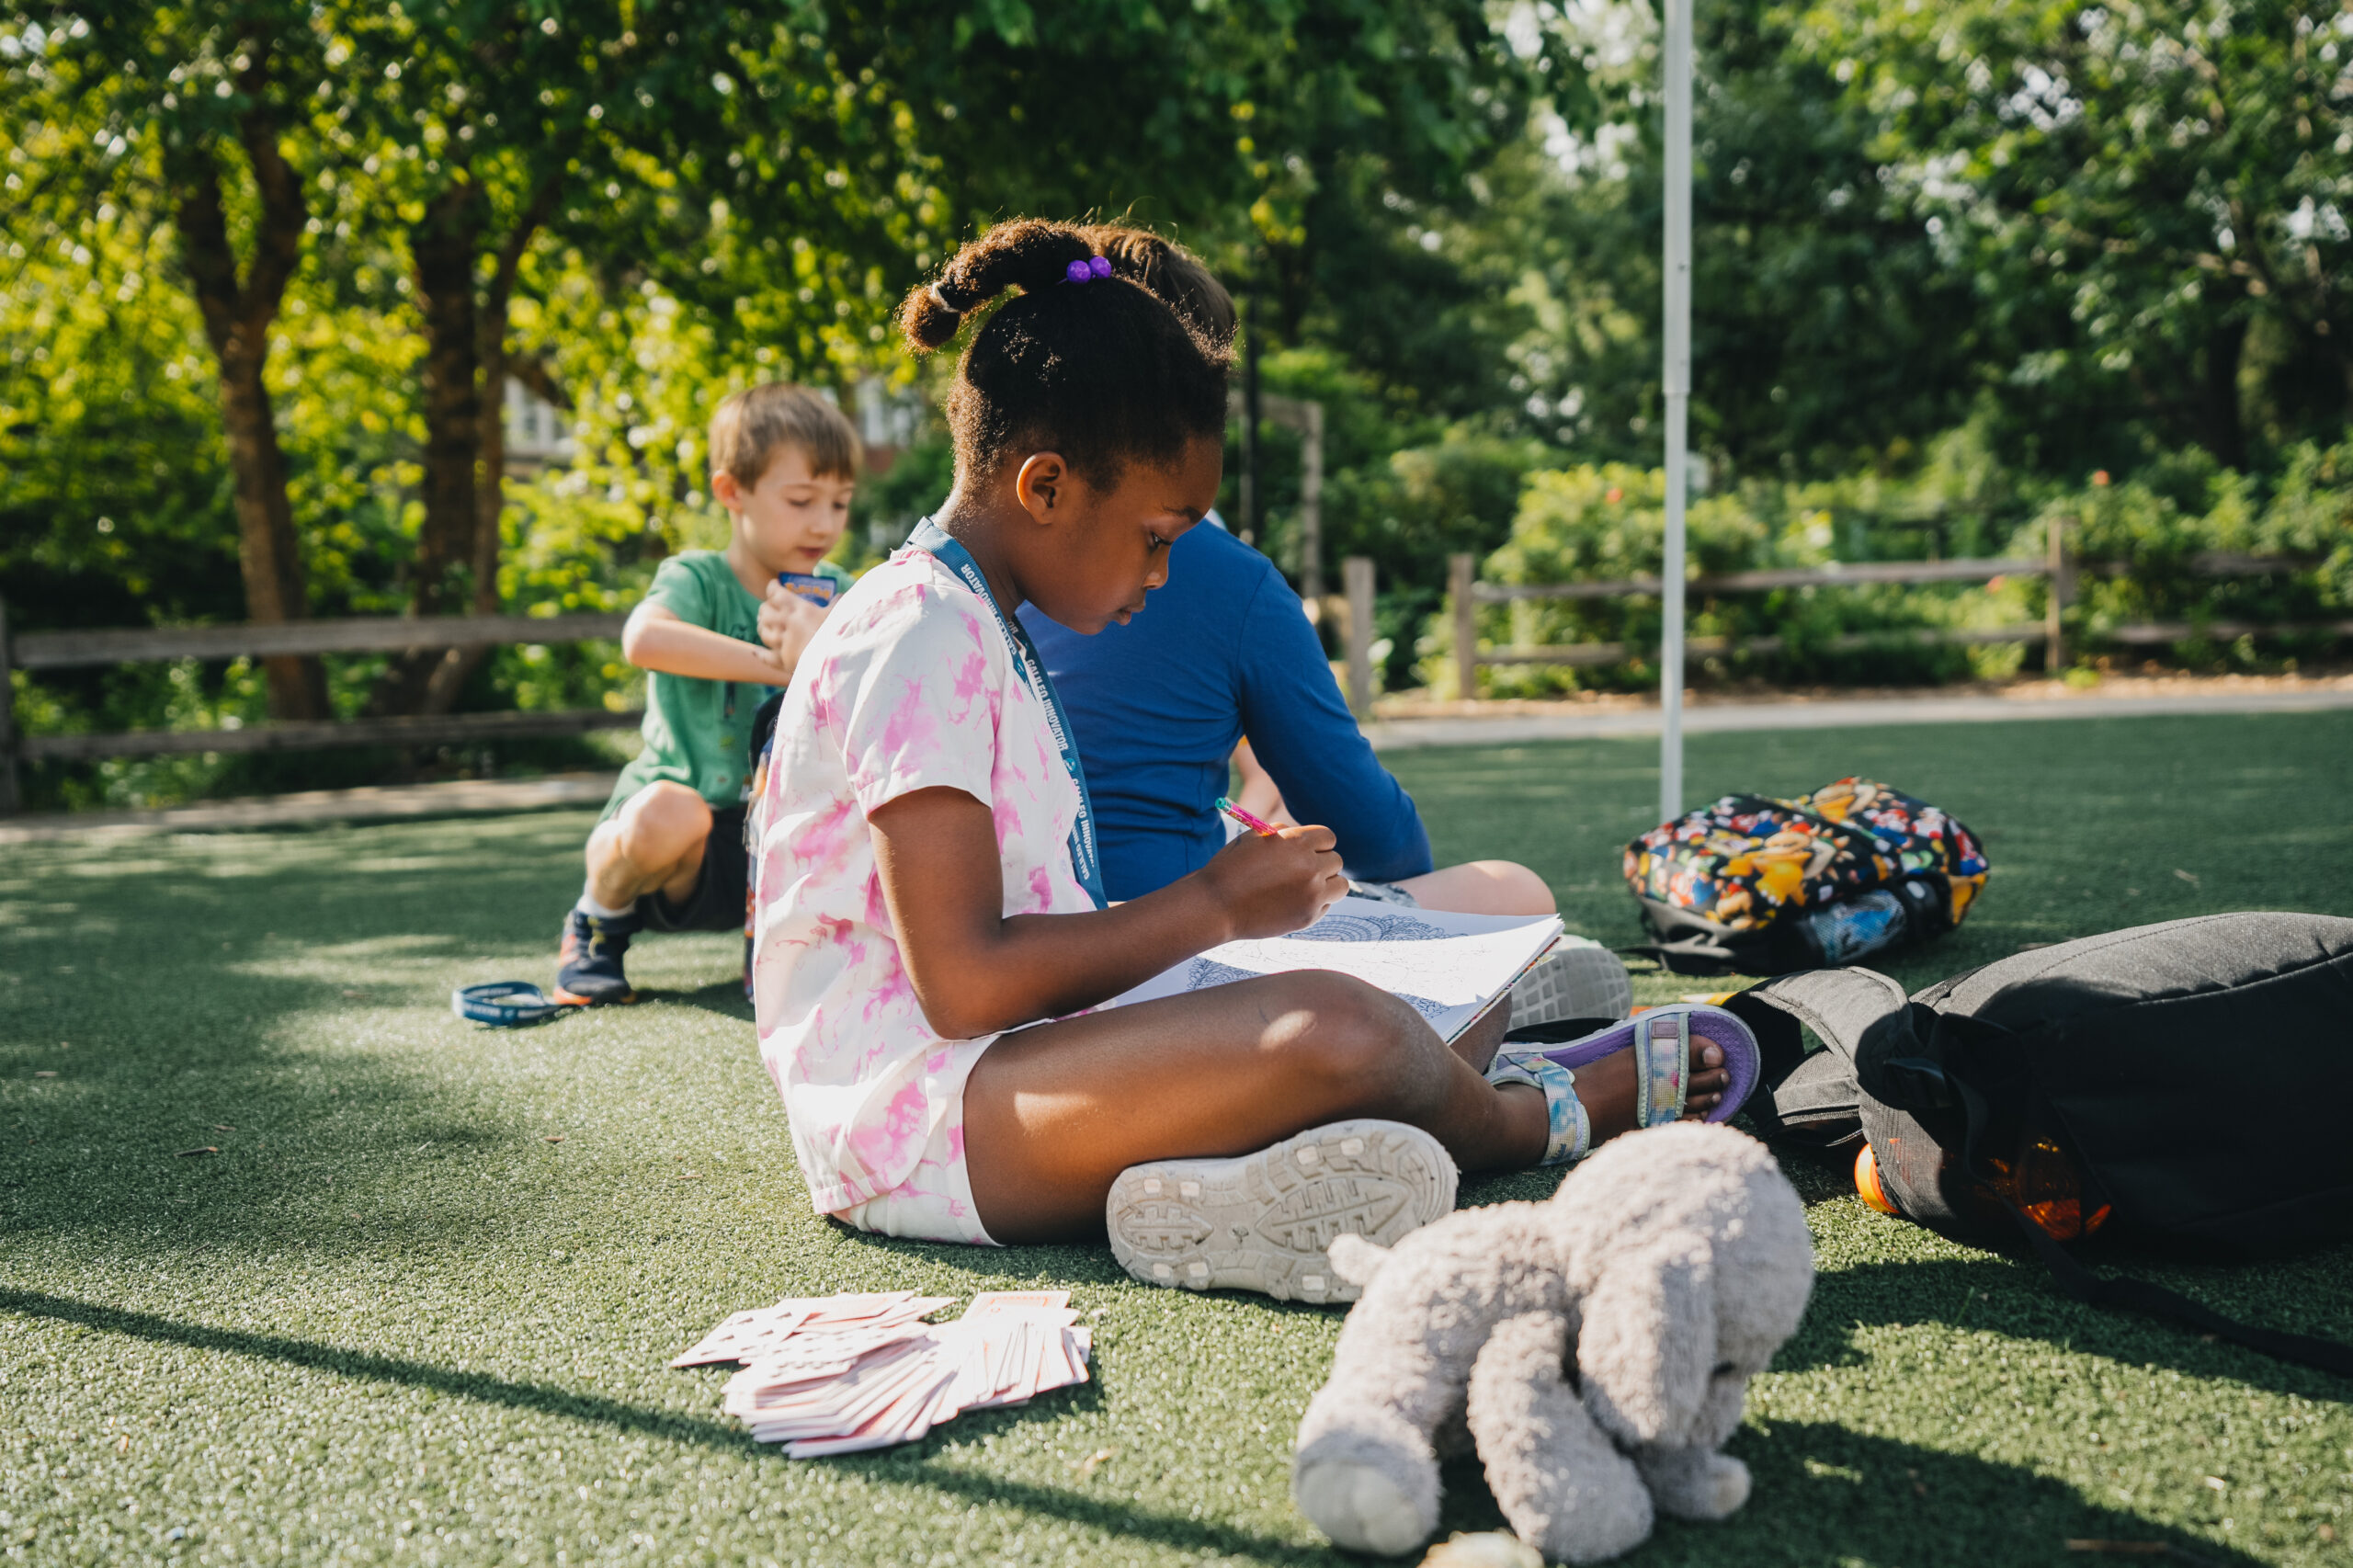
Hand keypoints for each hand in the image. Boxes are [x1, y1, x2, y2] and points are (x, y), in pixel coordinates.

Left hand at [757, 581, 830, 675]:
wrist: (834, 661)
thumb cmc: (837, 634)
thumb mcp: (839, 614)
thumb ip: (837, 604)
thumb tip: (840, 596)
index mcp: (797, 609)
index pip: (776, 593)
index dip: (772, 587)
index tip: (774, 585)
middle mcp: (784, 624)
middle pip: (765, 612)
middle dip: (765, 608)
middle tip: (769, 607)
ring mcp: (781, 643)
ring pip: (763, 632)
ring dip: (763, 627)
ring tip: (764, 625)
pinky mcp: (782, 661)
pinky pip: (765, 657)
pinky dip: (760, 653)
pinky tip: (755, 651)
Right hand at [1199, 823, 1347, 940]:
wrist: (1216, 906)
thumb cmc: (1230, 868)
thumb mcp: (1254, 838)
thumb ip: (1282, 833)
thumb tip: (1301, 835)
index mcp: (1297, 842)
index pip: (1329, 838)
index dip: (1319, 844)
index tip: (1309, 852)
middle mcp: (1310, 867)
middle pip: (1336, 861)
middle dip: (1322, 864)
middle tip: (1302, 872)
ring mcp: (1313, 894)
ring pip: (1340, 885)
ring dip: (1327, 884)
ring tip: (1306, 888)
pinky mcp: (1309, 917)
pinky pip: (1326, 906)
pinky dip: (1316, 904)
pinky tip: (1292, 903)